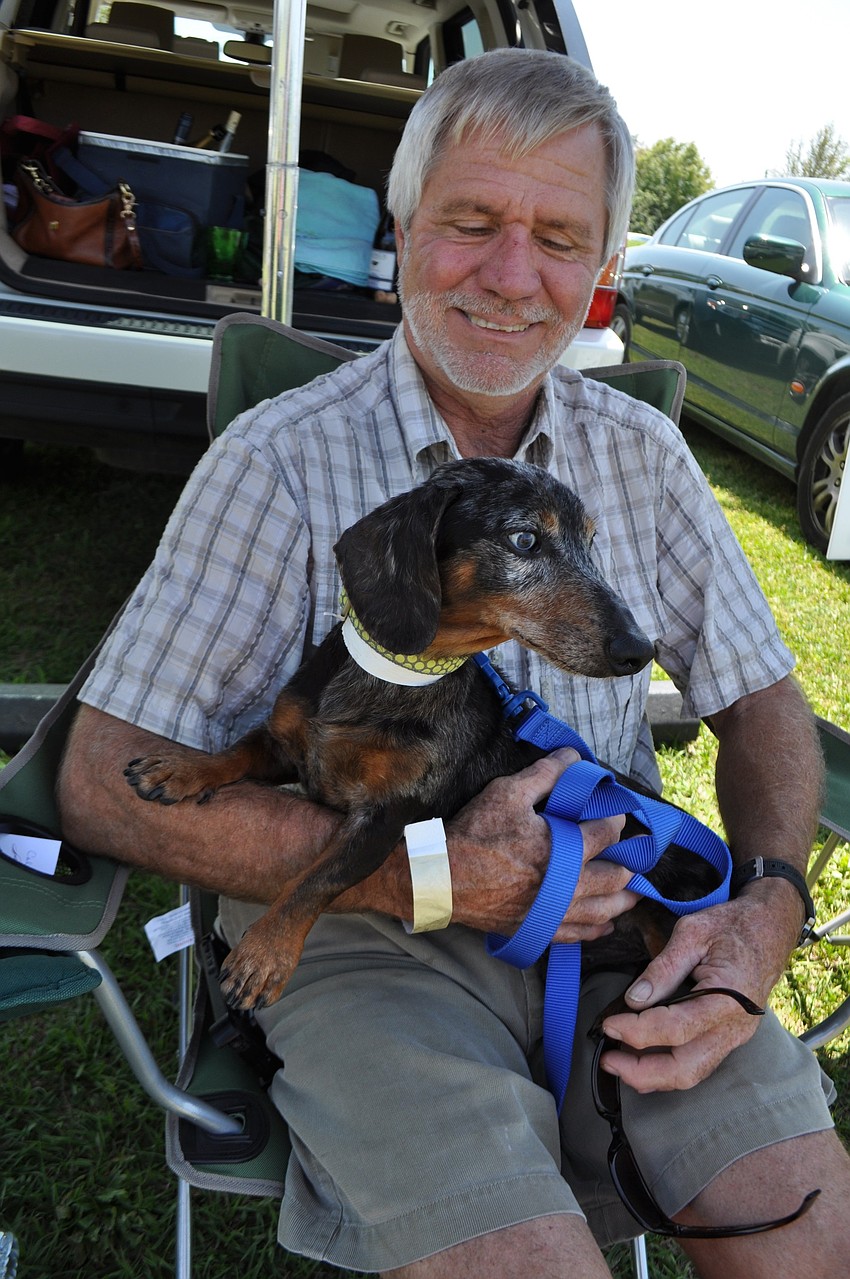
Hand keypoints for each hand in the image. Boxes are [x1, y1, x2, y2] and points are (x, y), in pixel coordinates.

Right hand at [447, 747, 637, 940]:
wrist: (442, 880)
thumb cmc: (475, 835)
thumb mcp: (508, 793)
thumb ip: (545, 774)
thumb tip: (572, 756)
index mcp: (565, 850)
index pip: (608, 833)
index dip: (616, 818)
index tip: (615, 811)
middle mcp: (568, 886)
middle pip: (616, 877)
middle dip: (629, 862)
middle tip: (634, 853)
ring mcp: (555, 913)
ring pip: (605, 911)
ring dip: (622, 899)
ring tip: (632, 891)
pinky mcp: (539, 930)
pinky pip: (579, 936)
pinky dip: (596, 930)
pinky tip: (604, 924)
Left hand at [599, 880, 801, 1091]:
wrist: (770, 929)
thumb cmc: (732, 925)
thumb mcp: (693, 932)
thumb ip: (663, 967)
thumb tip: (635, 999)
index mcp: (728, 998)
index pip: (676, 1028)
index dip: (638, 1031)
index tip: (609, 1023)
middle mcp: (735, 1027)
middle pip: (686, 1069)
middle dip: (642, 1071)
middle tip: (608, 1060)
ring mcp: (735, 1037)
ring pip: (693, 1074)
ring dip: (653, 1076)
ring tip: (618, 1064)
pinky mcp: (731, 1038)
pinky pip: (699, 1064)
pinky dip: (668, 1068)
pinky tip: (643, 1058)